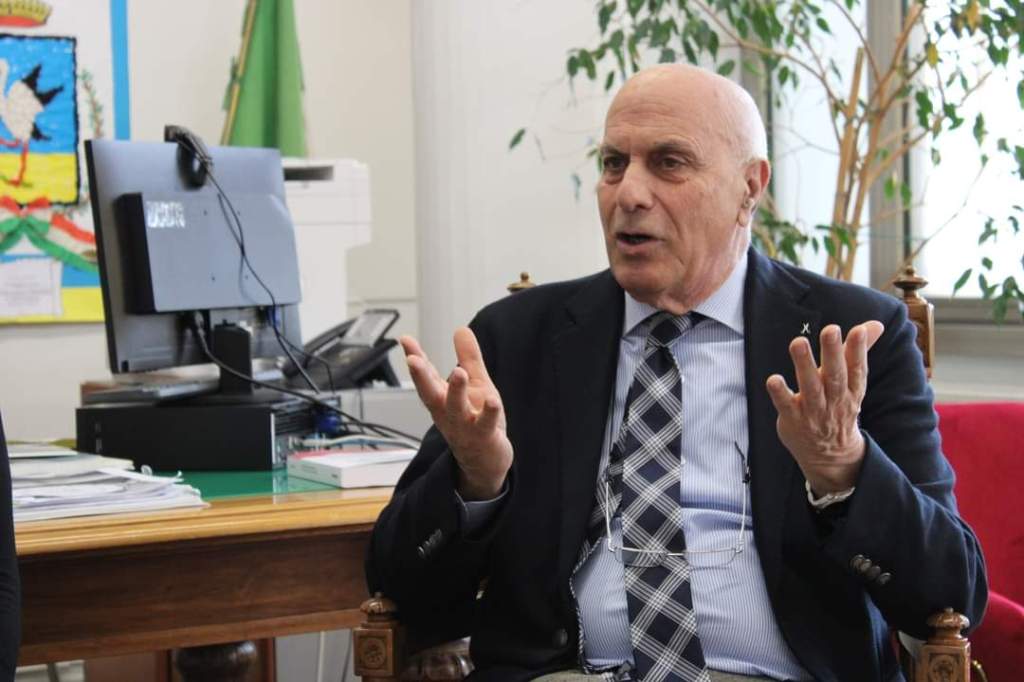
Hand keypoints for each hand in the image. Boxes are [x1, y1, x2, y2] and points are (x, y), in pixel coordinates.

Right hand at [400, 328, 512, 499]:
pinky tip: (492, 400)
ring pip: (456, 408)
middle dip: (421, 377)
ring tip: (457, 372)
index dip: (415, 357)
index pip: (426, 376)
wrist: (485, 462)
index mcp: (442, 399)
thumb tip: (461, 329)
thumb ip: (468, 358)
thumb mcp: (476, 384)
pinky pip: (485, 424)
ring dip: (455, 391)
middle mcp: (448, 412)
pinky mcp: (484, 436)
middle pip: (430, 394)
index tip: (404, 340)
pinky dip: (488, 412)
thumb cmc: (477, 420)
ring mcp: (464, 425)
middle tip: (413, 360)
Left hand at [765, 322, 884, 494]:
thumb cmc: (838, 408)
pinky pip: (785, 406)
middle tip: (831, 329)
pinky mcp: (793, 420)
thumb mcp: (853, 383)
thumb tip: (875, 324)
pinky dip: (780, 393)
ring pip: (810, 388)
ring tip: (798, 343)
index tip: (857, 330)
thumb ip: (858, 351)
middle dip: (832, 353)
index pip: (857, 369)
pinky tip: (772, 379)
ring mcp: (813, 412)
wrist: (830, 455)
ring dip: (804, 365)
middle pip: (835, 376)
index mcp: (851, 390)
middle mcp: (834, 400)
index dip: (859, 350)